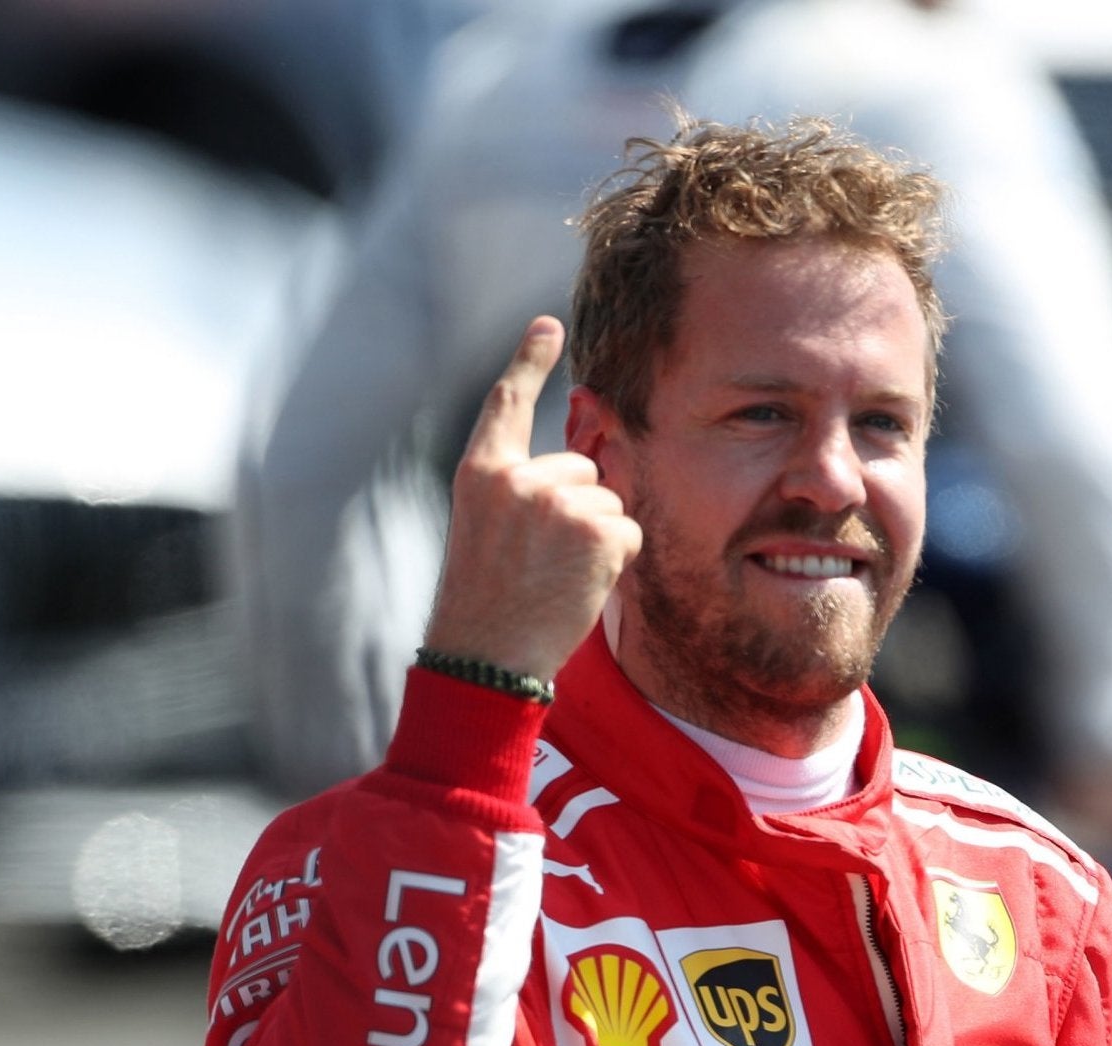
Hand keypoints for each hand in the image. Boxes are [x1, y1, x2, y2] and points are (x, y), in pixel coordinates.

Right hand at [422, 316, 641, 682]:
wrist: (486, 656)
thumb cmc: (487, 602)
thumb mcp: (490, 530)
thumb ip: (525, 490)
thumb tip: (591, 461)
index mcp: (482, 474)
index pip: (507, 402)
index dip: (529, 359)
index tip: (549, 324)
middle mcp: (519, 477)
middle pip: (583, 467)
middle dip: (578, 508)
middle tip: (542, 560)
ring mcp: (559, 502)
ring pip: (610, 503)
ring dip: (597, 539)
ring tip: (555, 576)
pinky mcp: (598, 530)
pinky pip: (629, 532)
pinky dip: (615, 561)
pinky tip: (577, 585)